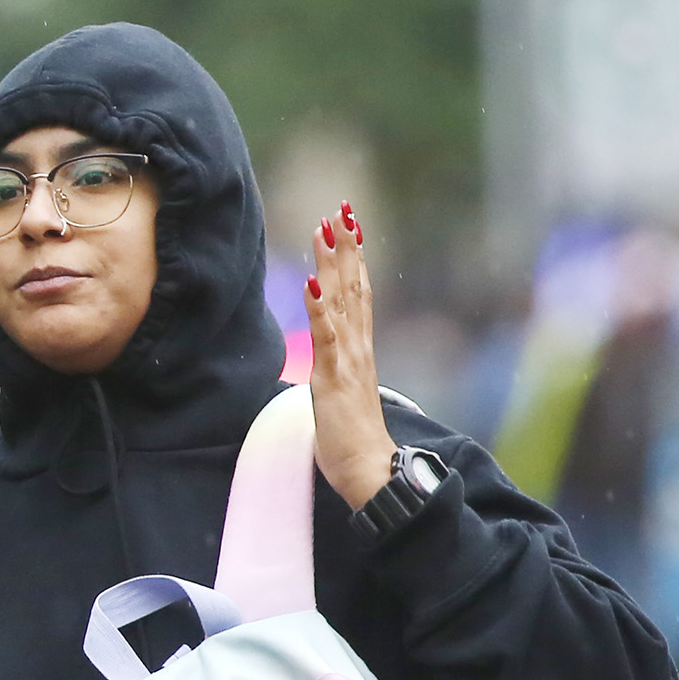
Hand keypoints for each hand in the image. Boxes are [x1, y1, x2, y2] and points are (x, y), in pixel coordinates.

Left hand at [308, 205, 394, 511]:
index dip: (352, 260)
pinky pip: (325, 336)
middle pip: (353, 287)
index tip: (348, 228)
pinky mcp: (334, 377)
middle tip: (341, 210)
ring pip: (341, 300)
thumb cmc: (351, 440)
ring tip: (328, 229)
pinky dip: (318, 307)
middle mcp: (357, 347)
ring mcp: (347, 359)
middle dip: (346, 247)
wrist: (367, 469)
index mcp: (358, 350)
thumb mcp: (338, 396)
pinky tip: (311, 281)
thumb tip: (329, 364)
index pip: (357, 295)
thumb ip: (336, 373)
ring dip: (333, 264)